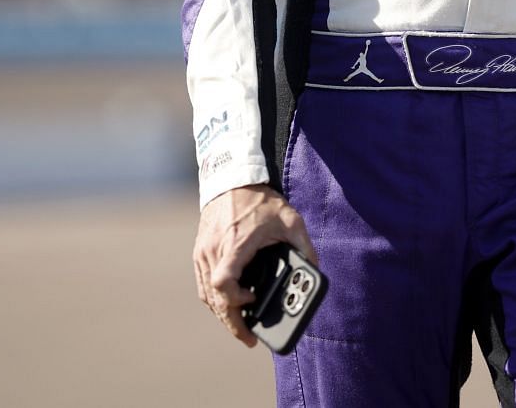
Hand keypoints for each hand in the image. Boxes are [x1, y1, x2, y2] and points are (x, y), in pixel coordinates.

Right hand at [191, 184, 315, 345]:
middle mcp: (214, 250)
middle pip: (214, 298)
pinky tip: (229, 304)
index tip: (254, 300)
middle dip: (231, 321)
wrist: (232, 178)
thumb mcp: (290, 218)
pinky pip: (203, 283)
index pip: (223, 284)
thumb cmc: (261, 200)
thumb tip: (315, 269)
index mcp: (235, 243)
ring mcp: (203, 252)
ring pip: (206, 294)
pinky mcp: (200, 251)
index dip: (236, 301)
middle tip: (249, 337)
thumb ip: (304, 244)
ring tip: (241, 325)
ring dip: (222, 312)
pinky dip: (215, 298)